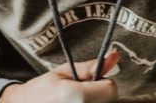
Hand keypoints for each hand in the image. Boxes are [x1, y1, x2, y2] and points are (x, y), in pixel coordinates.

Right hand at [0, 50, 119, 102]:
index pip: (111, 89)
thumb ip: (90, 67)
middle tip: (80, 92)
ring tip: (76, 100)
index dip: (103, 83)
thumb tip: (114, 56)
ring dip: (94, 101)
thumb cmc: (41, 89)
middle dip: (99, 94)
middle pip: (109, 100)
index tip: (90, 82)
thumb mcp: (63, 72)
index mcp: (77, 96)